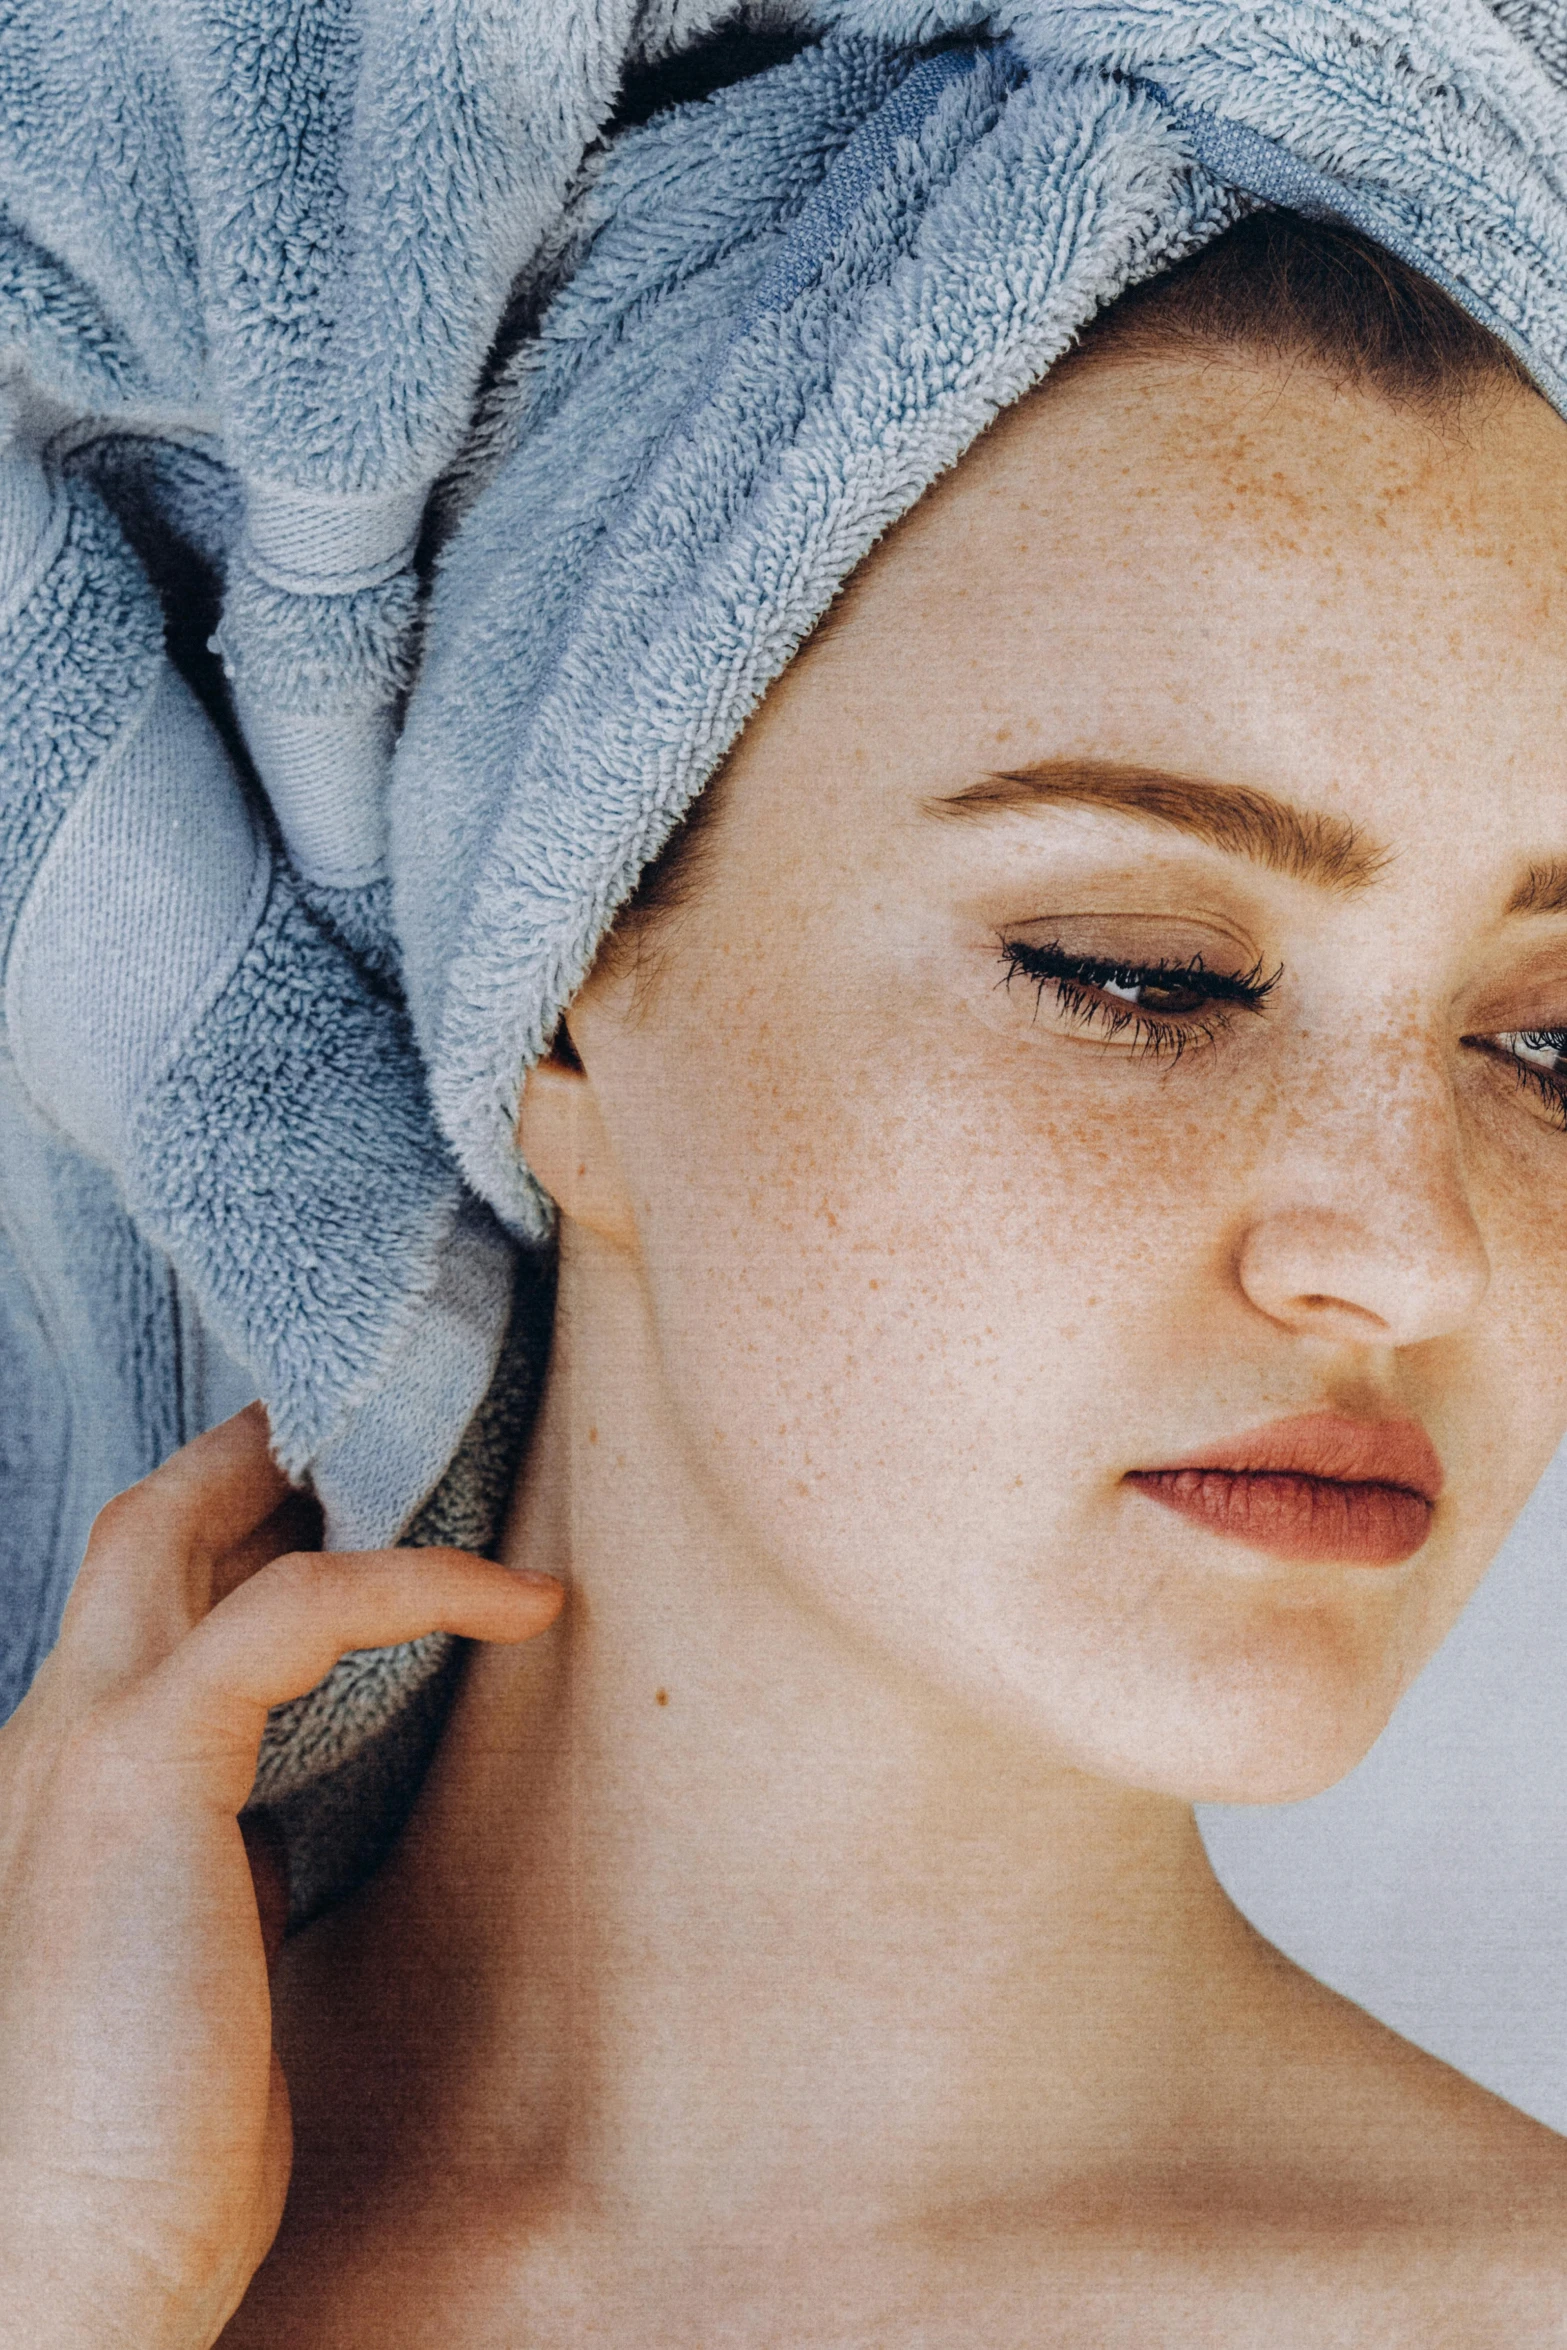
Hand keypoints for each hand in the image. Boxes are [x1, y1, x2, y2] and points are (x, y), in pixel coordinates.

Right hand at [0, 1405, 561, 2349]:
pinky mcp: (142, 1770)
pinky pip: (299, 1609)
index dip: (222, 1532)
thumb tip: (283, 1822)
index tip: (333, 1507)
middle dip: (249, 1463)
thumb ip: (219, 1864)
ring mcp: (81, 1740)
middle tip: (379, 1434)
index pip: (131, 1601)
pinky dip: (415, 1582)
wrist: (63, 2260)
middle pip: (138, 1530)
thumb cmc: (140, 2133)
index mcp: (54, 1778)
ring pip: (184, 1528)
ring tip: (446, 1461)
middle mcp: (45, 1733)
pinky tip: (519, 1600)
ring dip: (321, 1480)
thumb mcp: (188, 1959)